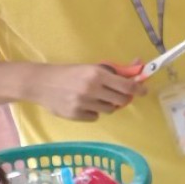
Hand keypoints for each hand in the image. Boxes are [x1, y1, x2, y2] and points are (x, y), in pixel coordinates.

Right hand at [25, 63, 145, 120]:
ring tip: (95, 98)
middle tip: (116, 94)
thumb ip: (114, 71)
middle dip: (122, 98)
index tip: (143, 91)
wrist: (41, 83)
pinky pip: (95, 117)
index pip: (126, 86)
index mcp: (97, 74)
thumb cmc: (70, 73)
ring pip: (110, 110)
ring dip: (107, 105)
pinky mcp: (75, 115)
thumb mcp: (92, 68)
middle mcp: (91, 89)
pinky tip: (83, 104)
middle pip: (121, 100)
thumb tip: (139, 66)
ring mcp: (83, 103)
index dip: (139, 89)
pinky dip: (93, 112)